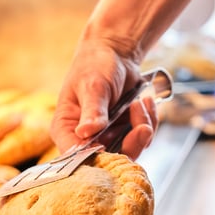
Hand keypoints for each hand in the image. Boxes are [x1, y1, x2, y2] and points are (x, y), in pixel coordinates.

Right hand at [49, 38, 158, 159]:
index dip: (98, 158)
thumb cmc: (94, 65)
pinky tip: (146, 102)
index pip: (77, 157)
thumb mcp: (93, 86)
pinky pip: (142, 139)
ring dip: (142, 128)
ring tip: (140, 103)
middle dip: (131, 143)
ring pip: (130, 150)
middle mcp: (85, 139)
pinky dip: (148, 121)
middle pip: (108, 161)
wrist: (114, 53)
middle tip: (143, 126)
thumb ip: (92, 110)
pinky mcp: (125, 133)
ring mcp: (107, 138)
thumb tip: (86, 132)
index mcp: (66, 130)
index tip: (115, 144)